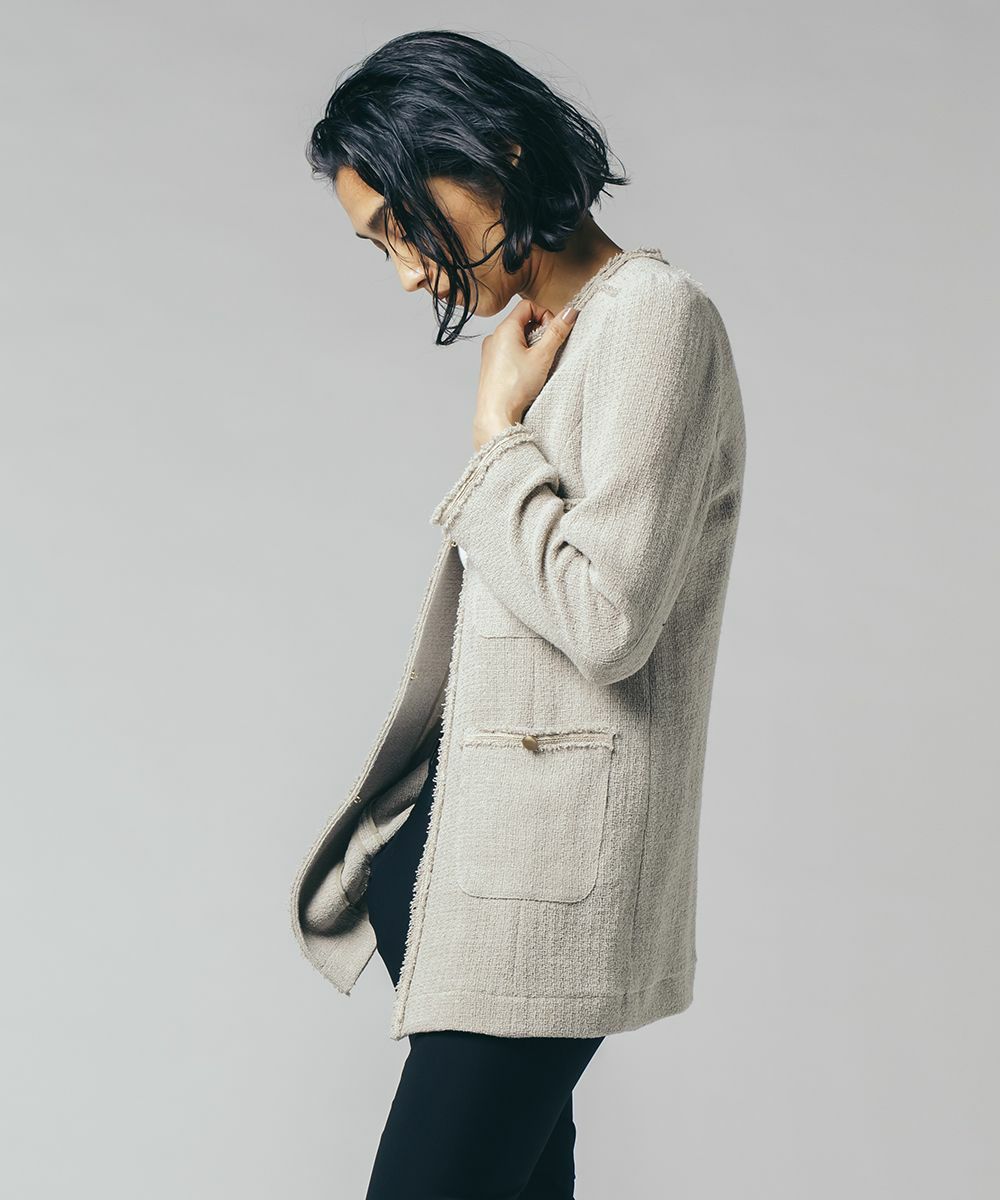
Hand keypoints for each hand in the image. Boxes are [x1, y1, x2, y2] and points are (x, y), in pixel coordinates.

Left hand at [471, 299, 579, 449]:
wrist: (496, 414)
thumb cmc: (515, 388)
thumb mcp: (542, 357)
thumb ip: (557, 332)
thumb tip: (570, 312)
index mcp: (504, 329)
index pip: (527, 305)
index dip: (545, 315)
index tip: (551, 334)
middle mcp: (494, 337)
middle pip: (522, 321)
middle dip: (539, 332)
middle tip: (546, 352)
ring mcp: (490, 352)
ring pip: (516, 338)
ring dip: (531, 346)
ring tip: (536, 365)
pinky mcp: (491, 366)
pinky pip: (509, 352)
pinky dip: (521, 357)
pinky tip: (526, 374)